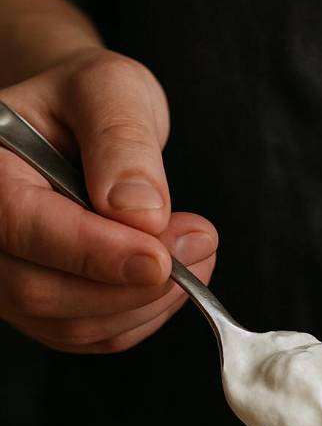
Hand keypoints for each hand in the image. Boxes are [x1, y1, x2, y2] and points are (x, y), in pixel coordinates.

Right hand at [0, 48, 216, 351]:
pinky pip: (96, 337)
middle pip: (43, 292)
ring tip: (197, 250)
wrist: (77, 125)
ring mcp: (9, 280)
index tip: (159, 259)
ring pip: (75, 326)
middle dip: (133, 283)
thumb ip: (122, 141)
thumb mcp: (110, 88)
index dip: (95, 253)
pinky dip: (146, 315)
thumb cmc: (86, 101)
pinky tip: (176, 276)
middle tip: (199, 243)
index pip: (25, 227)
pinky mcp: (44, 312)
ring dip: (150, 302)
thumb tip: (141, 212)